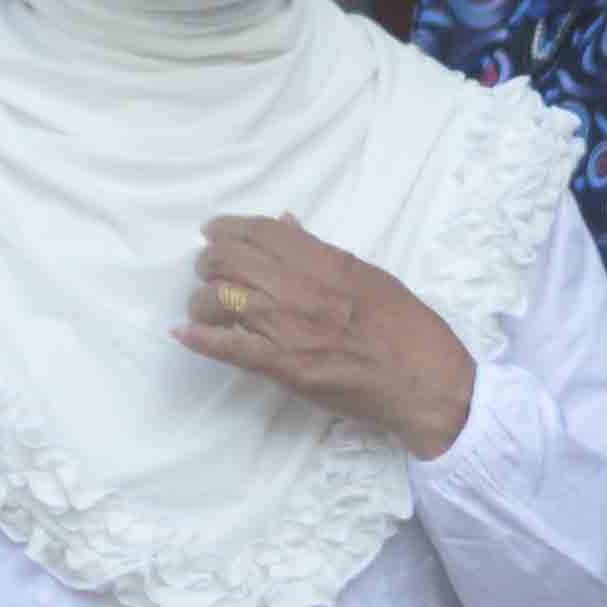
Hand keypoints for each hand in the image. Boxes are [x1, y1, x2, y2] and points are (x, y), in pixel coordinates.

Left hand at [182, 212, 477, 460]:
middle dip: (209, 260)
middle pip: (230, 260)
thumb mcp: (368, 274)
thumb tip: (285, 224)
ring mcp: (289, 328)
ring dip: (202, 299)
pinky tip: (183, 334)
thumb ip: (321, 251)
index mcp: (326, 262)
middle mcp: (301, 289)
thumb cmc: (405, 327)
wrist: (423, 382)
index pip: (261, 230)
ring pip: (219, 300)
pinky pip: (228, 347)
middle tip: (207, 268)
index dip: (228, 227)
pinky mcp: (283, 367)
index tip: (214, 231)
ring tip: (204, 304)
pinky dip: (200, 339)